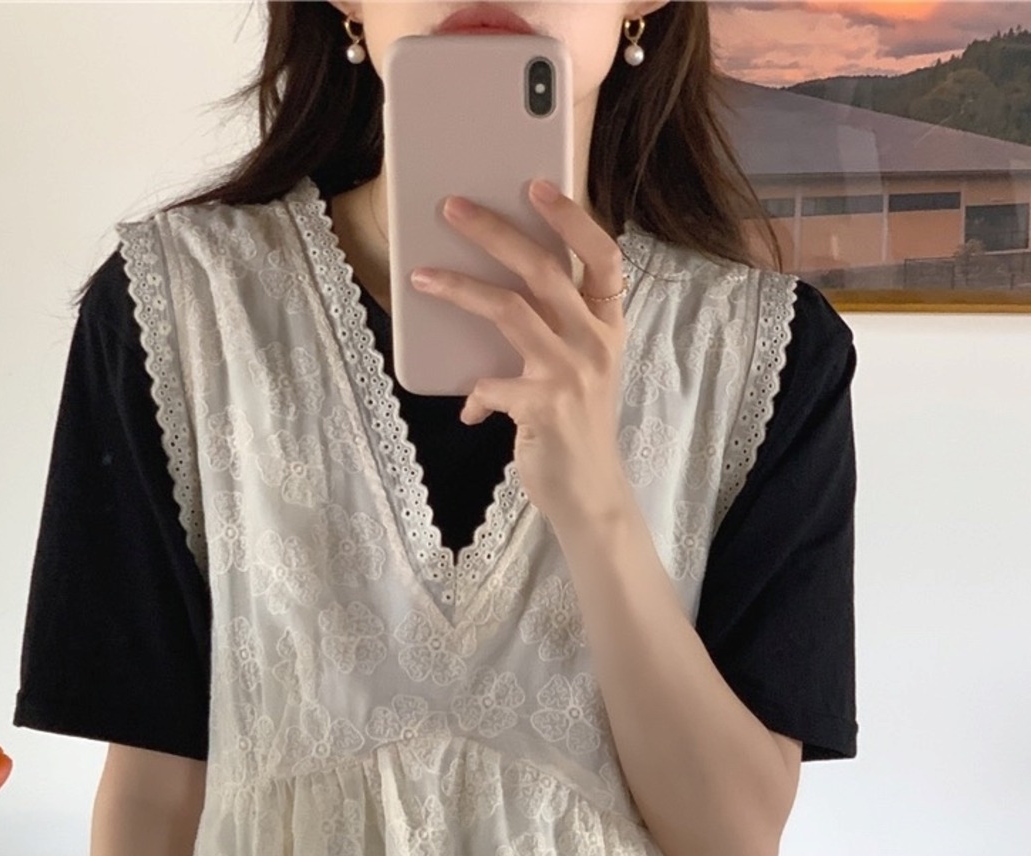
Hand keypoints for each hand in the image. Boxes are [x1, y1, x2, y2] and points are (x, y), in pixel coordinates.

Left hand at [410, 180, 634, 527]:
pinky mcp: (543, 408)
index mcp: (608, 327)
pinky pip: (490, 383)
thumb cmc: (577, 427)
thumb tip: (496, 292)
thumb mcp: (581, 371)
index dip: (572, 217)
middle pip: (543, 269)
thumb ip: (554, 331)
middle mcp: (595, 343)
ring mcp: (571, 374)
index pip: (602, 256)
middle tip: (453, 208)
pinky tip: (470, 409)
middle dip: (494, 232)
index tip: (537, 184)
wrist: (590, 495)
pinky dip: (474, 394)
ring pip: (509, 311)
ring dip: (460, 288)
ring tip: (422, 278)